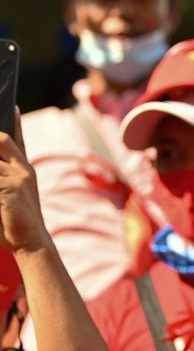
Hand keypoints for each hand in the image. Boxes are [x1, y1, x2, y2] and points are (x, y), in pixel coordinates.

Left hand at [0, 112, 50, 253]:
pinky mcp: (10, 187)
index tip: (12, 107)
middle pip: (3, 141)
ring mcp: (19, 177)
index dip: (15, 122)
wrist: (32, 242)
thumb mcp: (10, 197)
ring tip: (1, 185)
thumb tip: (1, 172)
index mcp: (25, 171)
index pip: (18, 141)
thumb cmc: (16, 224)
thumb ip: (3, 181)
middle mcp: (24, 170)